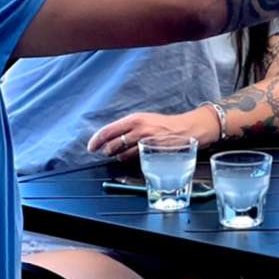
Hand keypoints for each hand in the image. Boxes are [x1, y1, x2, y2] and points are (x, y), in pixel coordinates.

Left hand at [87, 107, 216, 158]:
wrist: (187, 129)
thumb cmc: (165, 125)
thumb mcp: (146, 119)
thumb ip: (128, 126)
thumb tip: (110, 136)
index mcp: (134, 119)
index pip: (108, 130)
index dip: (96, 140)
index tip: (91, 146)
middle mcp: (138, 129)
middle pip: (111, 144)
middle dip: (105, 150)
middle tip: (105, 151)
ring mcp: (145, 141)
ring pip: (120, 154)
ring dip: (116, 156)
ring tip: (119, 154)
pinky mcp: (151, 151)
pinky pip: (132, 159)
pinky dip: (128, 159)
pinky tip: (131, 156)